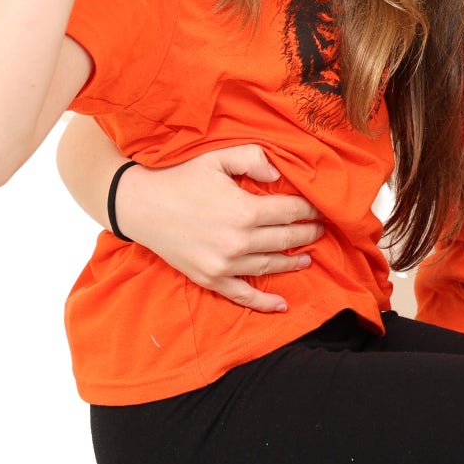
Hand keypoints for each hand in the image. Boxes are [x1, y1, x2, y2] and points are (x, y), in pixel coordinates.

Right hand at [113, 146, 323, 312]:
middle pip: (286, 239)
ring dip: (293, 262)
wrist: (143, 207)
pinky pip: (243, 295)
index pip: (291, 211)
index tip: (320, 208)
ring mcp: (225, 264)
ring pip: (270, 265)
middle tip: (320, 230)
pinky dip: (264, 302)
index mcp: (245, 210)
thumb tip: (278, 174)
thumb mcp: (217, 158)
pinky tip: (282, 305)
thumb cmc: (182, 179)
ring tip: (307, 257)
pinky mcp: (211, 279)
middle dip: (307, 234)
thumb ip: (252, 159)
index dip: (309, 209)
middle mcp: (239, 241)